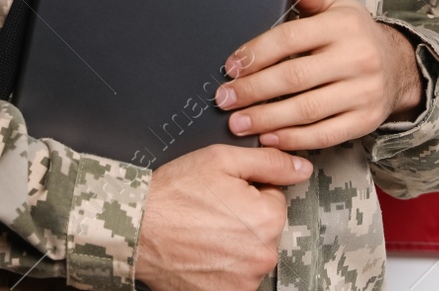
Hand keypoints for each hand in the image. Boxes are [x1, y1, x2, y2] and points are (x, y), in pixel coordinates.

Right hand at [134, 144, 309, 290]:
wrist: (136, 227)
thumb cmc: (174, 193)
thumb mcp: (222, 160)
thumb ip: (269, 162)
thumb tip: (301, 169)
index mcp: (269, 219)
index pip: (273, 199)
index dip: (247, 192)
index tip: (222, 194)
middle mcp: (263, 255)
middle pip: (263, 229)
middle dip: (243, 219)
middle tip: (209, 212)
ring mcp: (245, 281)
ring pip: (249, 253)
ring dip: (232, 244)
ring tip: (201, 232)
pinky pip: (234, 277)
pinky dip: (221, 267)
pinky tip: (200, 253)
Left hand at [213, 0, 422, 150]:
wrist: (398, 66)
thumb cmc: (354, 34)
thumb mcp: (335, 5)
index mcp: (343, 25)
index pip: (290, 38)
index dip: (256, 53)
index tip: (231, 67)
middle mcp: (357, 58)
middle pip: (294, 77)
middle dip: (253, 90)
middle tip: (224, 98)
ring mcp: (363, 92)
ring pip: (306, 110)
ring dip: (266, 119)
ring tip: (238, 122)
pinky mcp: (365, 120)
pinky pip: (324, 134)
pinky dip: (293, 138)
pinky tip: (269, 137)